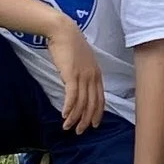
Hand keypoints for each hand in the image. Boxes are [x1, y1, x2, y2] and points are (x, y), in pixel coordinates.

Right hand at [46, 16, 105, 134]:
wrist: (62, 31)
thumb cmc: (70, 44)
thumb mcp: (81, 60)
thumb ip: (82, 73)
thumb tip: (77, 84)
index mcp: (96, 74)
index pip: (100, 98)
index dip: (97, 113)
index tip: (94, 124)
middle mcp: (92, 77)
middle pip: (92, 104)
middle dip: (86, 120)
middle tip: (80, 131)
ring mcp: (83, 76)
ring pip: (81, 103)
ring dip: (75, 117)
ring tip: (68, 127)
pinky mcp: (71, 75)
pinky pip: (72, 96)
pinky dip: (69, 108)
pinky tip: (64, 116)